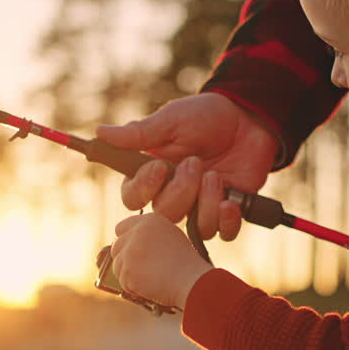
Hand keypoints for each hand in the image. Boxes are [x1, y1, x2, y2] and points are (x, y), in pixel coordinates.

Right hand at [96, 93, 277, 240]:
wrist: (248, 118)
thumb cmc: (205, 116)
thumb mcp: (172, 120)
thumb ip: (140, 133)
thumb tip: (100, 133)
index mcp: (152, 174)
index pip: (132, 197)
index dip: (143, 188)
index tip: (159, 168)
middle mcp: (173, 194)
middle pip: (163, 217)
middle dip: (181, 192)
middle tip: (196, 163)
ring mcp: (200, 206)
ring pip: (194, 228)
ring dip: (206, 203)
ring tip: (216, 175)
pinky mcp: (227, 211)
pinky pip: (223, 233)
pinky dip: (227, 220)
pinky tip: (231, 201)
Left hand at [111, 213, 212, 309]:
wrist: (192, 281)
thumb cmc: (187, 265)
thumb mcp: (171, 238)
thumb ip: (150, 235)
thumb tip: (129, 244)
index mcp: (150, 220)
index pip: (121, 228)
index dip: (127, 242)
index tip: (134, 253)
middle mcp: (138, 231)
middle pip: (116, 247)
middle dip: (126, 260)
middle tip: (143, 270)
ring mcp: (130, 250)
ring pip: (117, 266)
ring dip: (130, 276)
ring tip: (152, 279)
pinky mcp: (128, 269)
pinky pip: (123, 282)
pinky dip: (134, 289)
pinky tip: (151, 287)